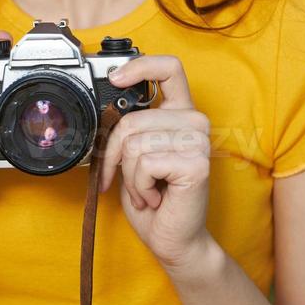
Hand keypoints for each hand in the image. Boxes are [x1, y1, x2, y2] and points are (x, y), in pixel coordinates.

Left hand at [97, 54, 215, 269]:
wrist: (173, 238)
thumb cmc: (153, 198)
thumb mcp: (135, 156)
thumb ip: (131, 129)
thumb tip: (105, 110)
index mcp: (180, 113)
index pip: (168, 68)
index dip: (139, 66)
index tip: (115, 78)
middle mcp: (195, 122)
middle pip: (133, 119)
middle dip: (116, 155)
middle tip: (130, 180)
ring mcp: (199, 142)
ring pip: (134, 144)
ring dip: (129, 176)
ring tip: (146, 191)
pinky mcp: (197, 164)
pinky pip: (144, 164)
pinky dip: (139, 187)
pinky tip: (155, 198)